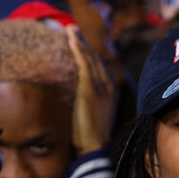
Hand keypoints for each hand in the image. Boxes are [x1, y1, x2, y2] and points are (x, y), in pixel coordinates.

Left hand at [65, 29, 114, 154]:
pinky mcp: (90, 89)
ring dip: (80, 41)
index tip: (79, 41)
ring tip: (70, 29)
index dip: (88, 52)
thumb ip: (87, 105)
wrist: (94, 148)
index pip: (98, 65)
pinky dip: (79, 49)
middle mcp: (107, 84)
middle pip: (94, 57)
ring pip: (89, 57)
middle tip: (72, 29)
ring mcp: (99, 86)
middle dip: (83, 42)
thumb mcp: (91, 116)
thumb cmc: (90, 137)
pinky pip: (84, 63)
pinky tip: (71, 40)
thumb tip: (76, 101)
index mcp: (108, 90)